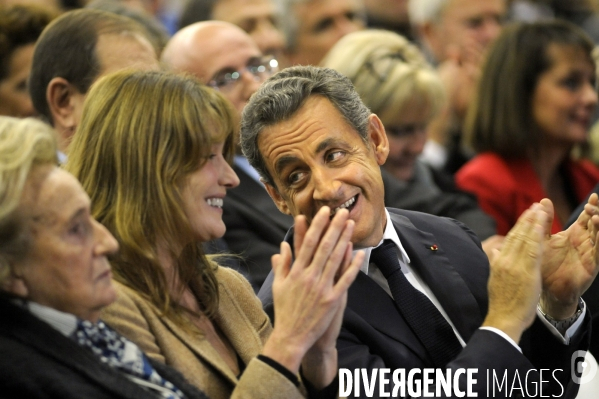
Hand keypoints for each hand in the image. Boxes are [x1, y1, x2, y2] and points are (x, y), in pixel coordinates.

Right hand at [261, 207, 362, 377]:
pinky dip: (352, 265)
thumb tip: (282, 246)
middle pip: (324, 246)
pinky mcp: (332, 300)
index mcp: (296, 272)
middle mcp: (309, 277)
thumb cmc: (284, 311)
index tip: (324, 212)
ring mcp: (322, 288)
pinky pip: (345, 280)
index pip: (308, 243)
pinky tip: (358, 252)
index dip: (317, 226)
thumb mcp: (279, 285)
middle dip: (334, 227)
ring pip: (335, 259)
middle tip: (342, 211)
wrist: (291, 337)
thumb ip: (282, 265)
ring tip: (351, 225)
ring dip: (344, 240)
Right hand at [483, 203, 546, 342]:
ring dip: (533, 222)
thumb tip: (494, 251)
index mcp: (498, 262)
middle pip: (517, 234)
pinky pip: (533, 248)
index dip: (519, 225)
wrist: (503, 319)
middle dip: (526, 219)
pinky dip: (537, 234)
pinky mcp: (525, 271)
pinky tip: (542, 224)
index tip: (526, 215)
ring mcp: (514, 265)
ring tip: (539, 209)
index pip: (509, 239)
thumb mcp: (495, 280)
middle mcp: (504, 260)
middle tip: (535, 206)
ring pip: (525, 238)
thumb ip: (496, 263)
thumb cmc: (502, 304)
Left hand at [540, 195, 598, 318]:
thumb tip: (544, 200)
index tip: (593, 196)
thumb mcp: (543, 240)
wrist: (545, 289)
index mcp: (574, 234)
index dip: (591, 207)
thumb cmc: (545, 264)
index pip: (586, 217)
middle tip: (592, 205)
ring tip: (596, 217)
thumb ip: (544, 222)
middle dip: (597, 213)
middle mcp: (584, 242)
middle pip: (596, 224)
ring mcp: (589, 253)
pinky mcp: (591, 266)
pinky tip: (598, 233)